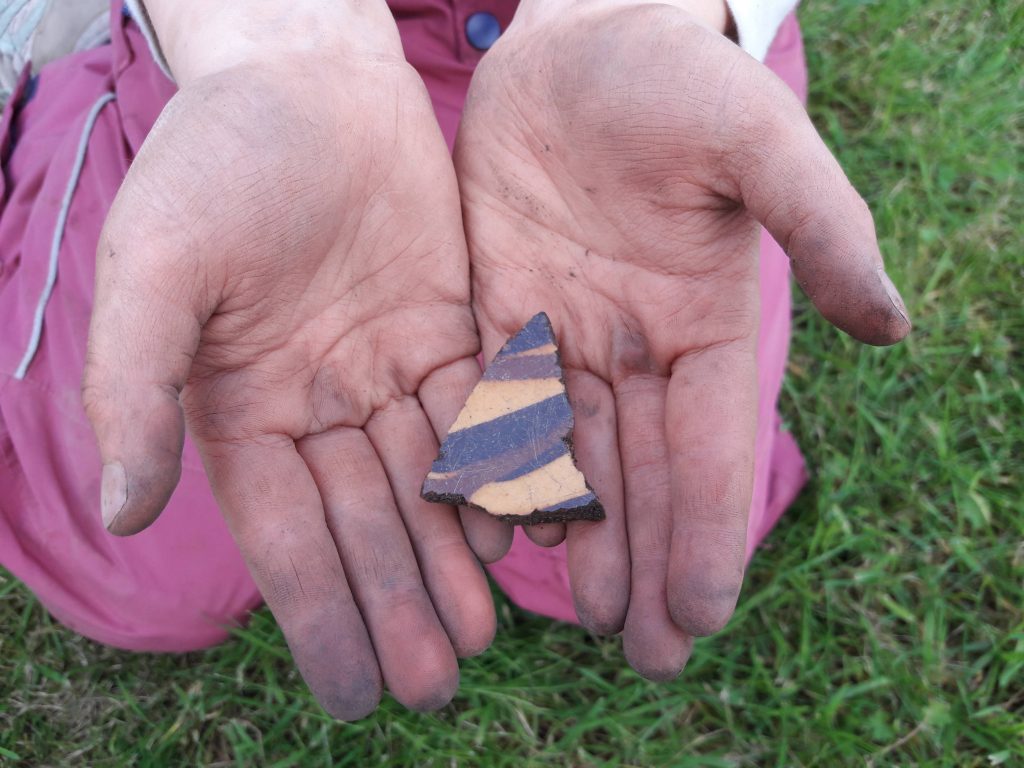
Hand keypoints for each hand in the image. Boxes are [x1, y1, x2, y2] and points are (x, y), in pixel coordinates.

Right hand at [82, 2, 506, 718]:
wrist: (308, 79)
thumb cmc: (218, 162)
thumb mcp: (157, 268)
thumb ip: (135, 385)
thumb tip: (123, 512)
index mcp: (243, 408)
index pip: (286, 536)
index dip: (319, 615)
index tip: (355, 692)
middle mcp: (320, 404)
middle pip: (365, 524)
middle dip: (400, 604)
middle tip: (441, 682)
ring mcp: (387, 371)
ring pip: (426, 485)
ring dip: (452, 559)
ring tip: (485, 632)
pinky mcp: (447, 332)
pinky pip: (477, 417)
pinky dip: (496, 476)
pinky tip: (519, 531)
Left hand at [455, 1, 909, 678]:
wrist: (578, 41)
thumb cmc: (674, 79)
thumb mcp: (757, 140)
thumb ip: (820, 227)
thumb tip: (890, 325)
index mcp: (707, 319)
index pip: (712, 443)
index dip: (710, 526)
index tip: (705, 611)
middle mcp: (638, 344)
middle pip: (644, 471)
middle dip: (647, 559)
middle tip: (644, 653)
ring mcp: (567, 333)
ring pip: (572, 454)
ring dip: (579, 536)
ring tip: (583, 615)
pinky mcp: (500, 313)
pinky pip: (498, 406)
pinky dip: (499, 470)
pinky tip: (497, 531)